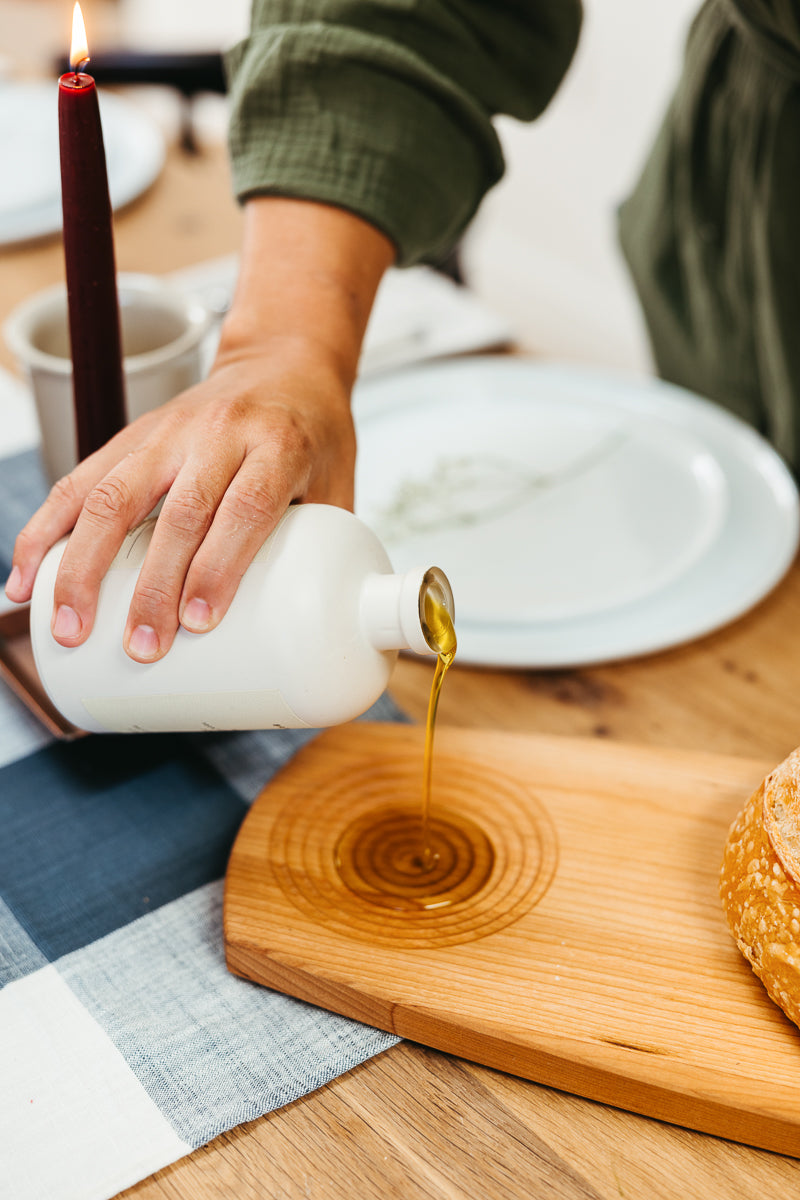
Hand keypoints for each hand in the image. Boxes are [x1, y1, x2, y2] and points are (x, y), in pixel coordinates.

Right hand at [4, 197, 394, 659]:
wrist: (281, 360)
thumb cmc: (315, 433)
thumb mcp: (338, 482)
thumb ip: (324, 549)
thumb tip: (311, 637)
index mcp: (278, 444)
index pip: (246, 506)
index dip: (220, 565)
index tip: (199, 622)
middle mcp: (217, 434)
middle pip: (177, 512)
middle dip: (151, 588)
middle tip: (141, 648)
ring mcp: (165, 433)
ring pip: (112, 496)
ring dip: (80, 566)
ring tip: (66, 628)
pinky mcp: (129, 438)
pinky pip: (77, 483)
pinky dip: (45, 532)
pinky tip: (25, 580)